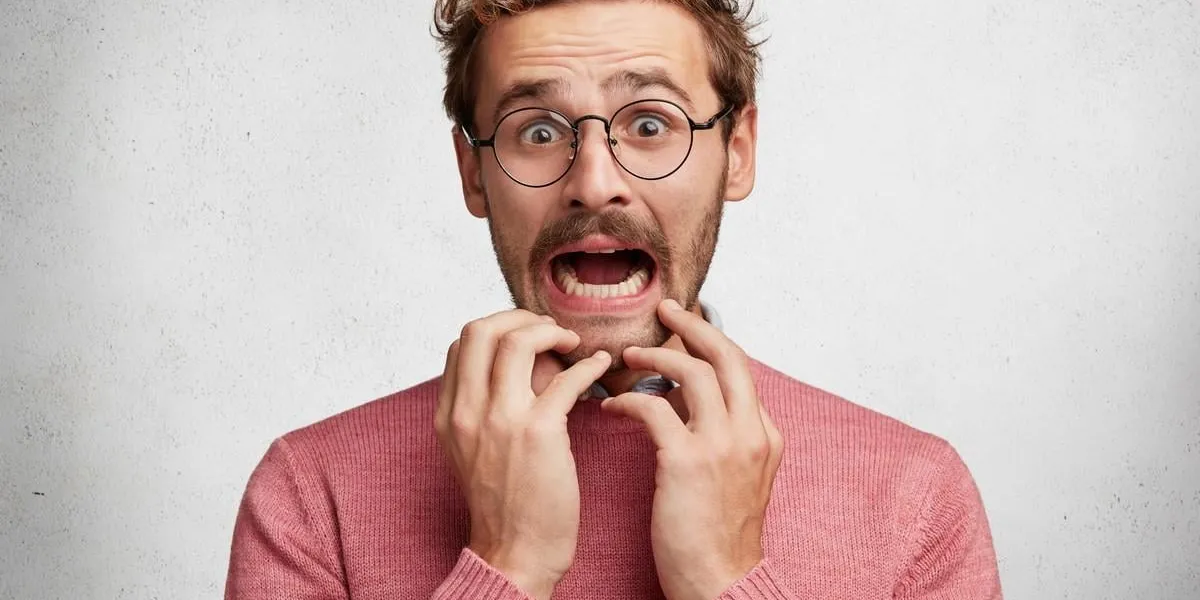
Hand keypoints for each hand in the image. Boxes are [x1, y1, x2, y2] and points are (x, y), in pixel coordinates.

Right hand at [435, 309, 612, 599]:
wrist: (514, 554)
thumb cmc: (505, 506)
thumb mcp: (473, 452)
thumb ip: (485, 408)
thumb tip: (524, 366)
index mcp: (449, 414)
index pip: (462, 343)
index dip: (498, 328)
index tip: (527, 336)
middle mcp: (468, 411)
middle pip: (482, 329)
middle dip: (520, 317)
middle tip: (550, 329)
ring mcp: (501, 420)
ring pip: (517, 341)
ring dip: (550, 331)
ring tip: (573, 342)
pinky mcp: (539, 433)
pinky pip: (566, 377)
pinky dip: (588, 364)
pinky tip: (601, 365)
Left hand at [600, 299, 783, 599]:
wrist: (721, 584)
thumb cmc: (717, 538)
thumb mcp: (736, 479)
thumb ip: (722, 437)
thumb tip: (683, 399)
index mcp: (765, 435)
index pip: (740, 369)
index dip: (710, 341)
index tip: (684, 326)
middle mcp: (752, 433)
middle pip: (728, 355)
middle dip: (695, 324)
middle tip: (665, 307)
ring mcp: (723, 446)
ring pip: (693, 371)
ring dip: (657, 355)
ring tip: (628, 354)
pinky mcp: (689, 462)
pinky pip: (655, 407)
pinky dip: (630, 398)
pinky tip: (612, 405)